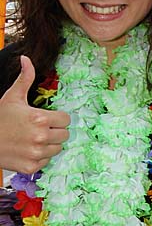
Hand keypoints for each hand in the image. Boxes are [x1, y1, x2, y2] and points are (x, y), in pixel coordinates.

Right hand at [0, 55, 69, 173]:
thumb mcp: (12, 97)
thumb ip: (25, 78)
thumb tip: (26, 59)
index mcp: (40, 118)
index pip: (66, 120)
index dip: (58, 118)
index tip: (49, 118)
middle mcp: (41, 137)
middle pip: (65, 135)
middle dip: (55, 131)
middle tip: (41, 128)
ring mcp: (36, 153)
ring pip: (57, 148)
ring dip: (50, 144)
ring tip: (34, 138)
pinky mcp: (32, 166)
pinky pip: (46, 161)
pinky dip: (40, 156)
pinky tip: (28, 149)